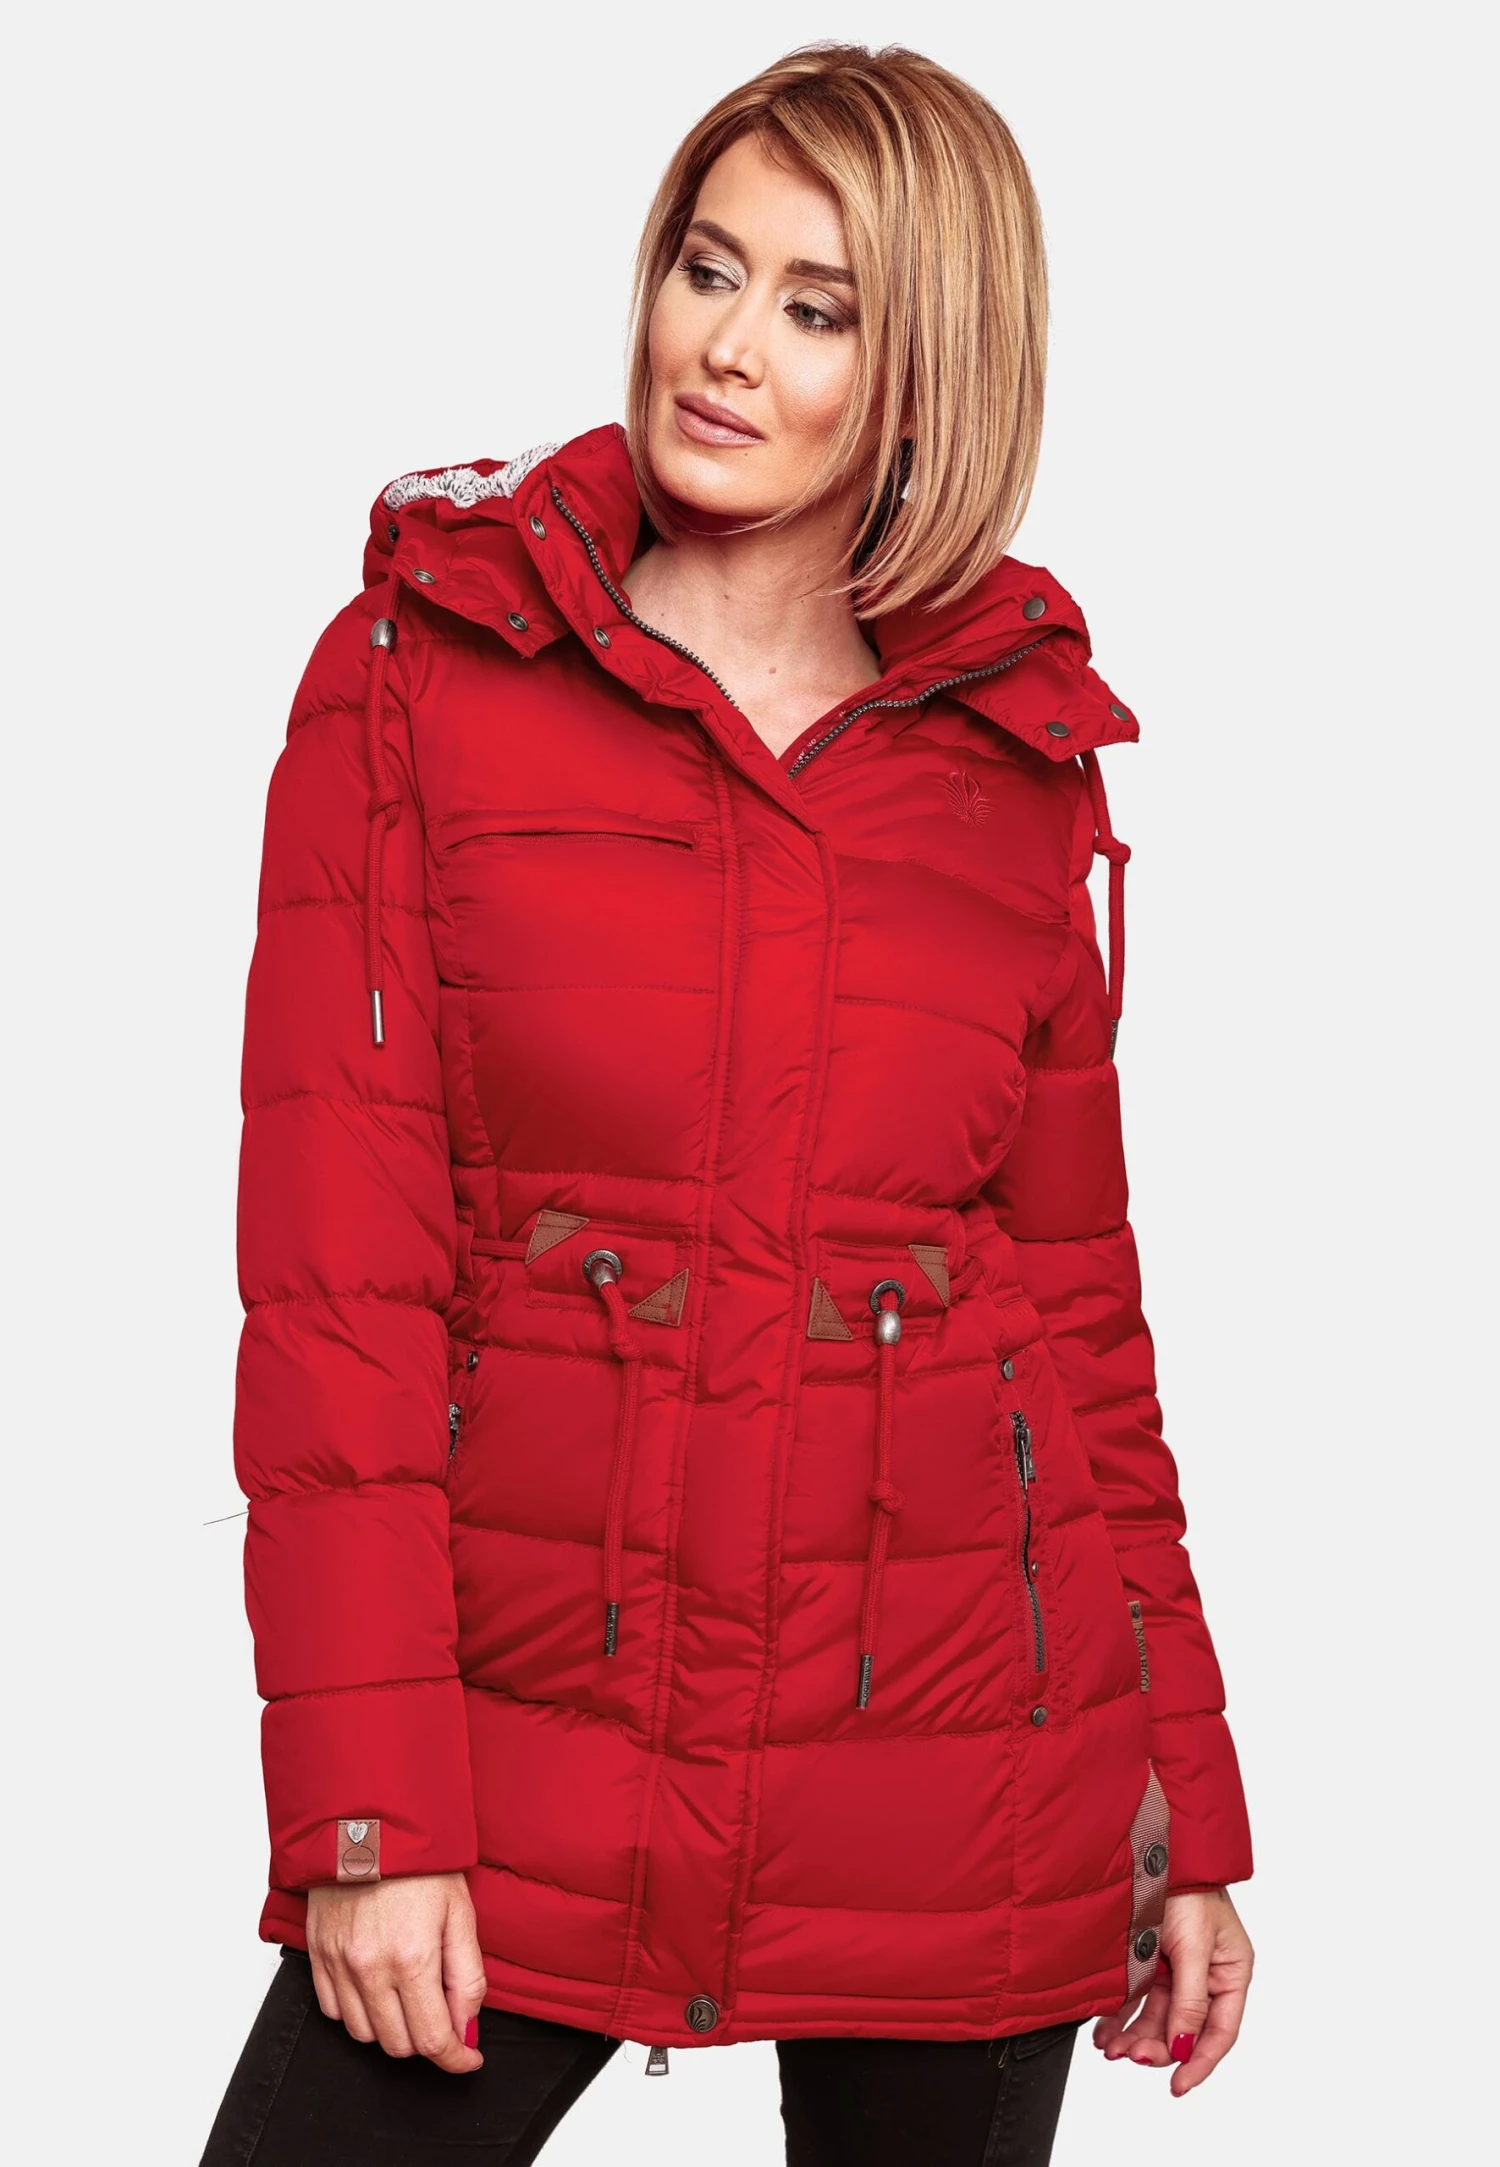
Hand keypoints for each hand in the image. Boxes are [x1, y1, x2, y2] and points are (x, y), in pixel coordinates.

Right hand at [306, 1870, 485, 2072]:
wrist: (369, 1823)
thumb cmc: (419, 1863)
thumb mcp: (461, 1913)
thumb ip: (467, 1976)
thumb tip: (466, 2024)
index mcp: (413, 1958)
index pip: (433, 2039)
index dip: (455, 2058)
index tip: (467, 2058)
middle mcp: (370, 1969)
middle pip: (399, 2044)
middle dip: (427, 2040)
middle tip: (442, 2016)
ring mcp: (339, 1964)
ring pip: (365, 2035)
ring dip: (391, 2028)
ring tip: (408, 1998)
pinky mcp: (318, 1956)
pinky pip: (333, 2011)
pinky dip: (357, 2012)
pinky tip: (375, 1989)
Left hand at [1092, 1888, 1252, 2096]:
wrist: (1158, 1847)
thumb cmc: (1188, 1887)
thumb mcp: (1194, 1946)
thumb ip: (1191, 1999)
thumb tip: (1183, 2047)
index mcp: (1230, 1973)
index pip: (1219, 2032)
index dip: (1199, 2062)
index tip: (1177, 2085)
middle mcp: (1205, 1976)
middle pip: (1183, 2029)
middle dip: (1157, 2047)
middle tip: (1129, 2056)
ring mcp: (1176, 1969)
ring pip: (1157, 2018)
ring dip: (1134, 2036)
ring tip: (1109, 2048)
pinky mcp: (1150, 1960)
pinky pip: (1136, 1999)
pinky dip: (1120, 2017)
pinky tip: (1103, 2031)